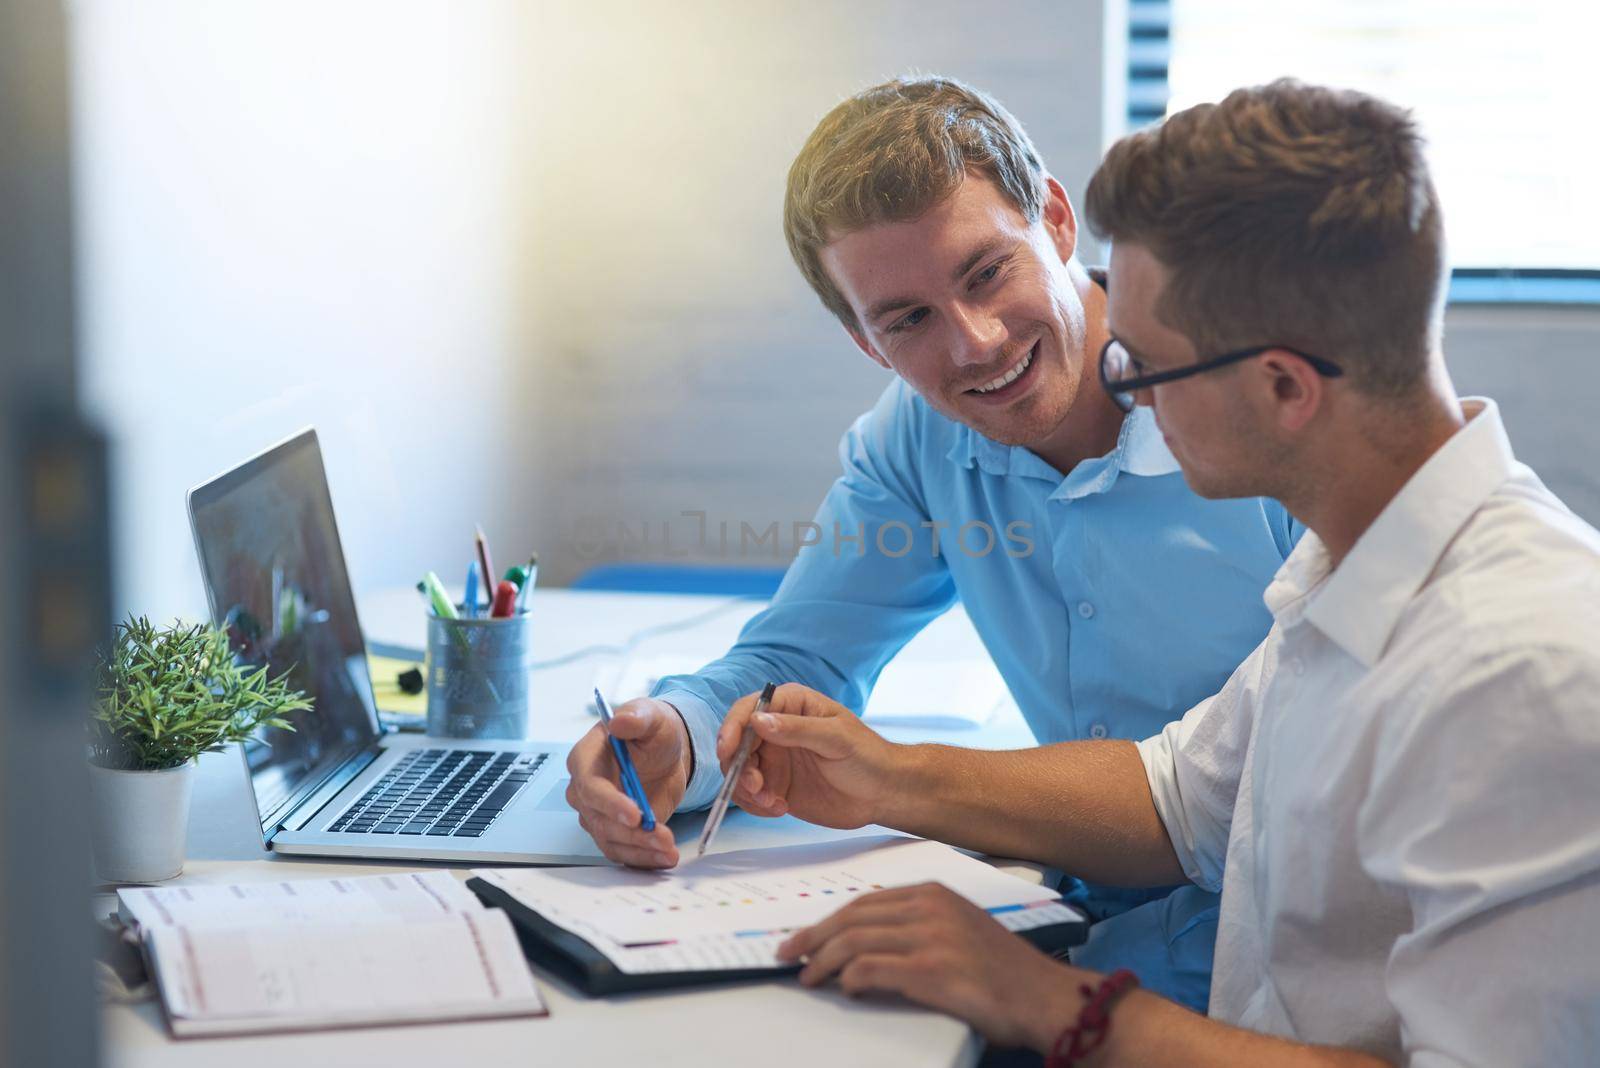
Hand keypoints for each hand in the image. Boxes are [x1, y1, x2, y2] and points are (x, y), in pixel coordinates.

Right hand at [565, 698, 689, 867]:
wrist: (664, 751)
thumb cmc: (651, 729)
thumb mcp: (651, 716)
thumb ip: (636, 718)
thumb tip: (619, 721)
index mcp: (585, 758)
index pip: (589, 786)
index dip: (610, 803)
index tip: (636, 815)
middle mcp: (584, 791)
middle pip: (598, 820)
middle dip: (631, 833)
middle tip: (663, 839)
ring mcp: (597, 814)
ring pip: (611, 840)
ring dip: (640, 850)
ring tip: (669, 852)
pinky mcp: (614, 830)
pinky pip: (622, 851)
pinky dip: (643, 858)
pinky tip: (663, 858)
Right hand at [716, 683, 901, 829]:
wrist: (882, 793)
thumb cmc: (868, 756)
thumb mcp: (836, 739)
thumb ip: (797, 729)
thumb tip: (758, 720)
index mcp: (790, 704)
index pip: (748, 710)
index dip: (732, 729)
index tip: (729, 751)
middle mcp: (777, 729)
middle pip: (736, 743)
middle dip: (739, 767)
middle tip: (757, 788)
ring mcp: (774, 758)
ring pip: (739, 771)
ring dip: (747, 790)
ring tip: (773, 803)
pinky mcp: (775, 785)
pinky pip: (750, 794)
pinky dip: (756, 804)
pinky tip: (780, 808)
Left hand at [777, 883, 1087, 1052]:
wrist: (1043, 996)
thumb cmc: (1004, 971)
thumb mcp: (959, 929)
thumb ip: (917, 926)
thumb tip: (866, 942)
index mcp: (934, 894)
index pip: (865, 902)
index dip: (828, 920)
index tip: (805, 936)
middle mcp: (930, 908)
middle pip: (852, 917)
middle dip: (813, 936)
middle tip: (788, 954)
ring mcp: (931, 937)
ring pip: (855, 941)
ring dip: (823, 962)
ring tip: (808, 978)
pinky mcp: (932, 970)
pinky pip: (872, 969)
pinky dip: (850, 979)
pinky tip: (844, 988)